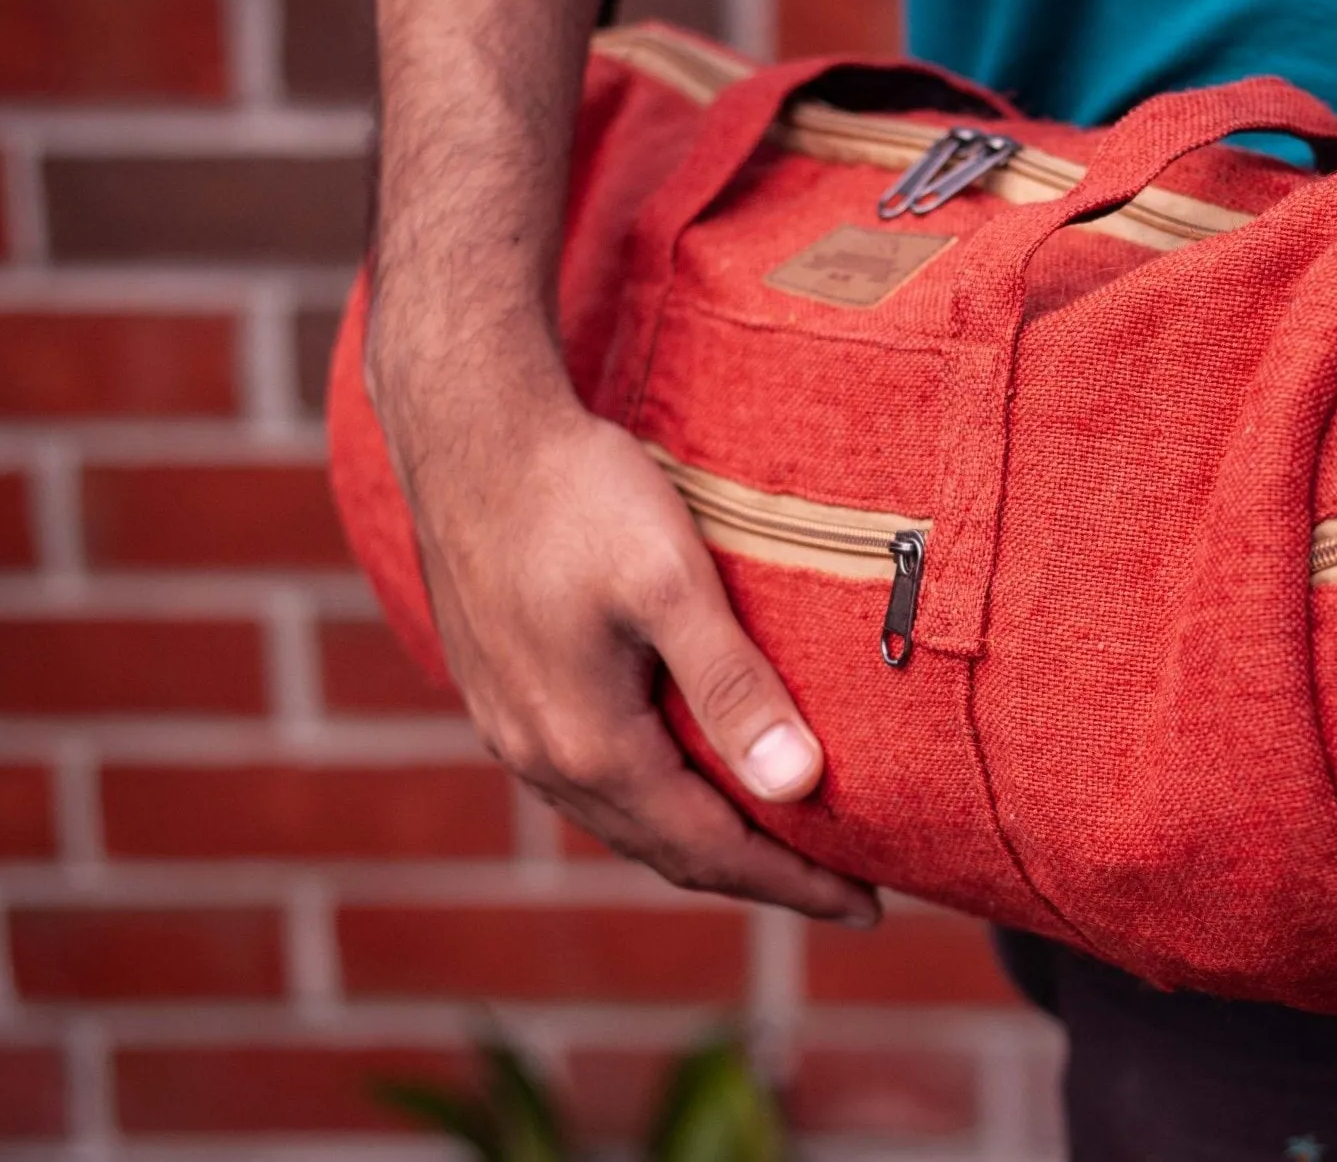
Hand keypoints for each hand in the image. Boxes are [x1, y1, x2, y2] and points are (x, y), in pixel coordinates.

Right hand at [366, 331, 879, 925]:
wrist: (467, 430)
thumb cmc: (577, 494)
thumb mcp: (671, 582)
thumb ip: (732, 686)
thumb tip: (799, 785)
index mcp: (592, 745)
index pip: (713, 850)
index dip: (796, 883)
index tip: (869, 906)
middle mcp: (544, 758)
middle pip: (669, 851)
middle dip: (760, 874)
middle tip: (843, 889)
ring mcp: (514, 729)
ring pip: (626, 821)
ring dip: (703, 842)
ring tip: (779, 845)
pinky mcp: (503, 693)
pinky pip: (592, 783)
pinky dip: (655, 803)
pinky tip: (686, 779)